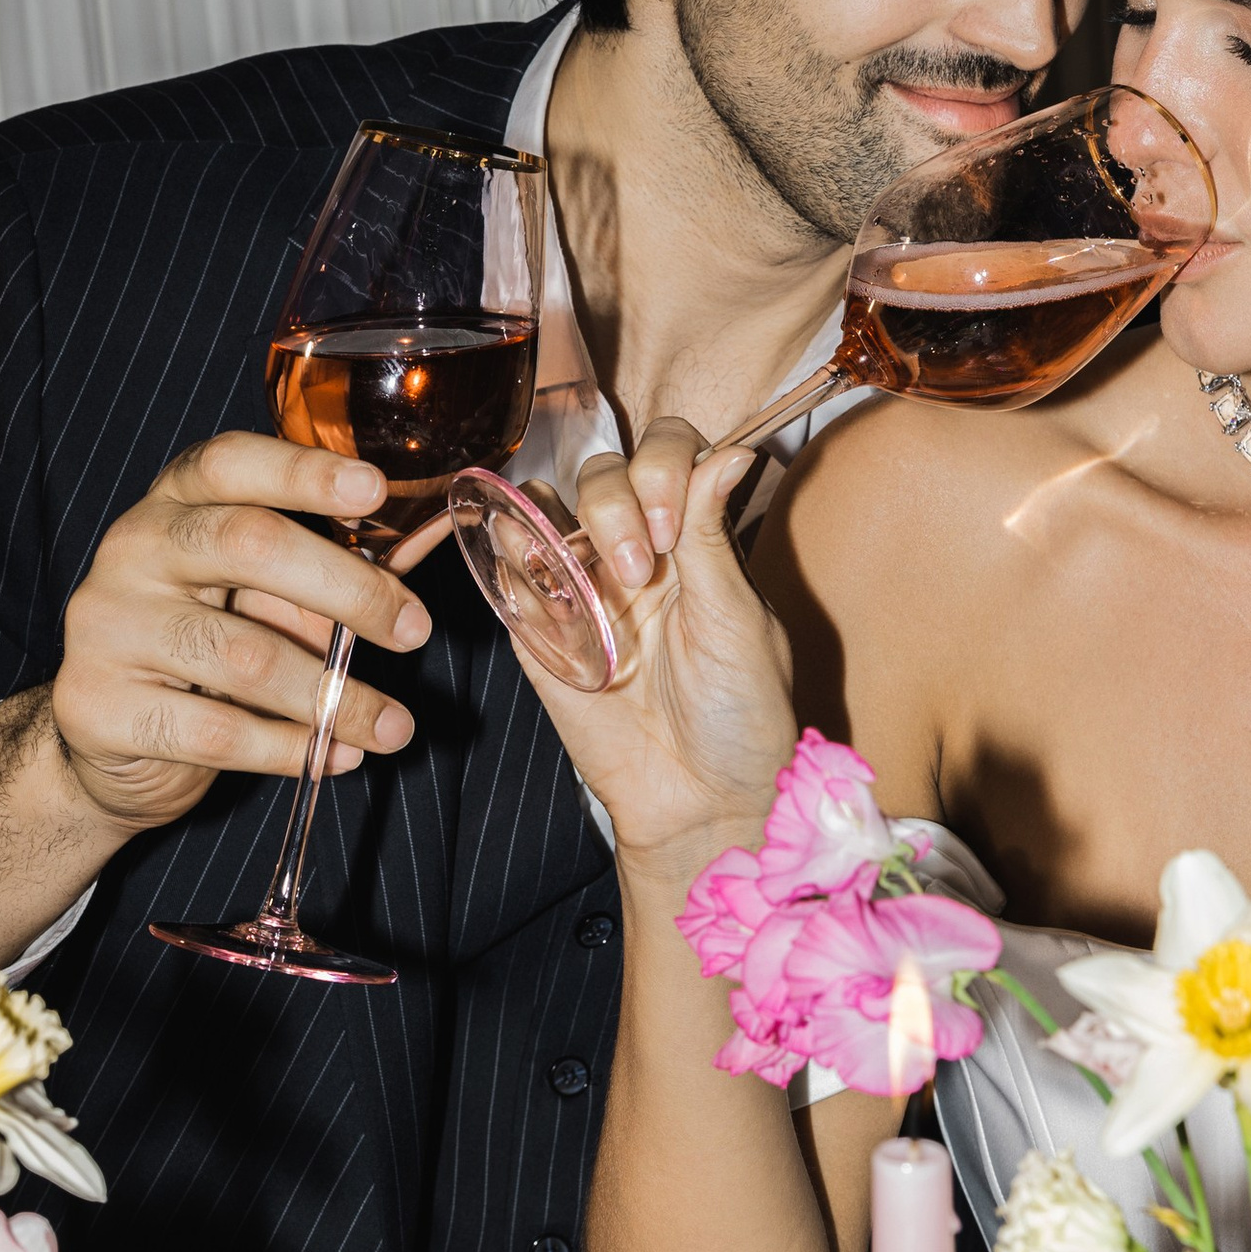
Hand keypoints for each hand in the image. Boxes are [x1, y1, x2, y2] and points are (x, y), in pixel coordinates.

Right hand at [51, 433, 433, 836]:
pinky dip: (291, 750)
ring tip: (393, 727)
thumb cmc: (210, 638)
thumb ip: (336, 560)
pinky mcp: (98, 706)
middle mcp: (134, 547)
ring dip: (336, 697)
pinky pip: (217, 733)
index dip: (304, 472)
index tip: (375, 490)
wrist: (109, 733)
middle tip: (415, 631)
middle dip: (349, 589)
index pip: (231, 463)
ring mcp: (107, 625)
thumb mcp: (267, 588)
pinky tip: (336, 756)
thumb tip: (437, 528)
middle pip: (248, 545)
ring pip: (243, 656)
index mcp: (177, 500)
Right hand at [515, 430, 797, 882]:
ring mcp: (584, 584)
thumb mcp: (741, 622)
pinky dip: (511, 552)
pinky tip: (538, 577)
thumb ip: (717, 537)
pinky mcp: (539, 627)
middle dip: (616, 501)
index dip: (664, 466)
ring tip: (588, 572)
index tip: (671, 527)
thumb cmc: (742, 714)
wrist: (699, 800)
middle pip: (605, 470)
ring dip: (560, 516)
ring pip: (548, 503)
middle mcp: (639, 549)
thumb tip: (736, 450)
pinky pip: (508, 568)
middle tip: (639, 566)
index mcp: (697, 538)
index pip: (672, 452)